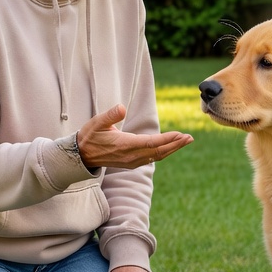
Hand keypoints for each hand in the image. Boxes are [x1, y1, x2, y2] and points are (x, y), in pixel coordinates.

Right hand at [76, 104, 192, 169]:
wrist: (82, 156)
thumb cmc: (90, 136)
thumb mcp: (96, 122)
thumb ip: (110, 115)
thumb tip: (121, 108)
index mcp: (125, 145)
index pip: (151, 143)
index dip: (167, 139)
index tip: (180, 134)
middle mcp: (131, 156)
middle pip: (159, 151)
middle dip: (175, 144)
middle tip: (190, 137)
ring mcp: (132, 162)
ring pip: (157, 156)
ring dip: (172, 149)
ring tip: (185, 141)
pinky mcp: (132, 163)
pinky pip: (152, 159)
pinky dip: (164, 152)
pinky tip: (171, 147)